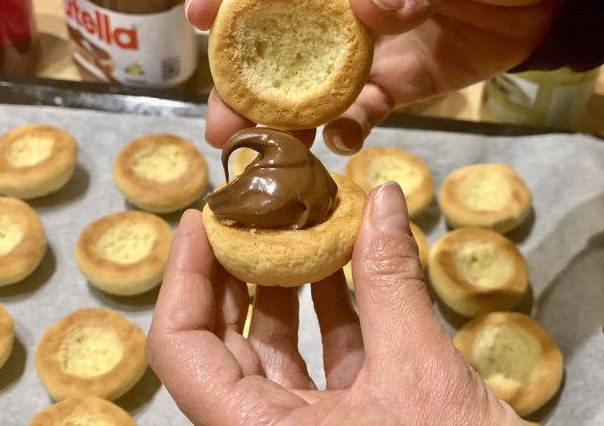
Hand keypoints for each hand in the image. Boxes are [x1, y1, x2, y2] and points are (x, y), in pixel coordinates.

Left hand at [146, 182, 524, 425]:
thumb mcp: (421, 373)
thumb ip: (392, 283)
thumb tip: (382, 200)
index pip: (182, 349)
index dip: (184, 278)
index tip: (201, 220)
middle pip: (222, 342)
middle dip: (236, 271)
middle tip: (251, 215)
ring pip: (273, 350)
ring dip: (285, 286)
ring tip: (296, 230)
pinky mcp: (344, 423)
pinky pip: (319, 359)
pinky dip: (329, 310)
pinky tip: (341, 267)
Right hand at [186, 0, 562, 153]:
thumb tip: (364, 7)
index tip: (203, 17)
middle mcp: (331, 11)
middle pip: (265, 44)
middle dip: (237, 84)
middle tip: (222, 123)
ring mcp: (353, 55)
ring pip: (300, 90)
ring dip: (277, 123)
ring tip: (260, 154)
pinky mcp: (383, 89)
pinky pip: (355, 114)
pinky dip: (345, 131)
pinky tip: (342, 141)